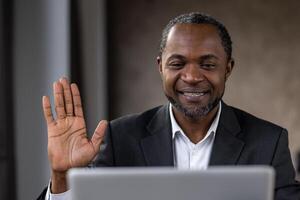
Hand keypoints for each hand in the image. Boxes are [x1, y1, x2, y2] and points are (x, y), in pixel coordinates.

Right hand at [42, 77, 106, 192]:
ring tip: (56, 84)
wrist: (68, 168)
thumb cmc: (81, 159)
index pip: (78, 106)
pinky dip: (47, 108)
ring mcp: (61, 125)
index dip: (76, 95)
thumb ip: (98, 133)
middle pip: (68, 103)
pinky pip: (49, 116)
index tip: (74, 85)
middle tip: (63, 79)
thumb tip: (105, 121)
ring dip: (57, 95)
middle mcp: (70, 122)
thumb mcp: (93, 146)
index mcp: (80, 124)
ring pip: (59, 106)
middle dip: (66, 91)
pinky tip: (46, 98)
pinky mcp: (52, 130)